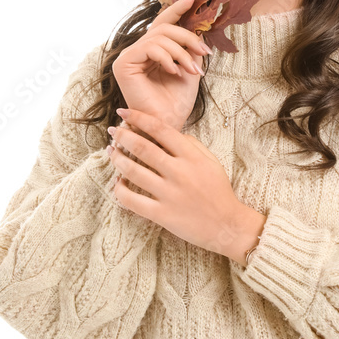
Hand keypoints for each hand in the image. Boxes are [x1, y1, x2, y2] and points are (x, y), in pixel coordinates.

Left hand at [106, 109, 251, 258]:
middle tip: (113, 131)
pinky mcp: (162, 215)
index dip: (138, 118)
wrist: (227, 225)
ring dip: (117, 159)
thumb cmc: (219, 191)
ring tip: (111, 152)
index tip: (124, 112)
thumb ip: (192, 145)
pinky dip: (120, 190)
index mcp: (191, 157)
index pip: (160, 129)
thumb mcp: (211, 162)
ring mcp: (169, 194)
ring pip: (133, 172)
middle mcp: (179, 173)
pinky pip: (133, 201)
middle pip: (142, 147)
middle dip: (123, 135)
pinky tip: (117, 183)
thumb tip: (170, 134)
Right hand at [112, 0, 211, 131]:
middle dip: (187, 37)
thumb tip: (198, 26)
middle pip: (163, 28)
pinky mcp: (124, 64)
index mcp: (152, 51)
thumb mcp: (191, 68)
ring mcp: (128, 57)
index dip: (177, 9)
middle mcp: (137, 52)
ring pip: (158, 37)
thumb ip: (191, 48)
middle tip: (204, 51)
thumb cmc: (177, 102)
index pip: (163, 24)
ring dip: (181, 53)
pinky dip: (166, 58)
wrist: (168, 124)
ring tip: (193, 71)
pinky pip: (149, 48)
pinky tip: (175, 71)